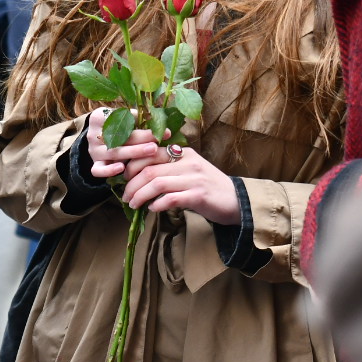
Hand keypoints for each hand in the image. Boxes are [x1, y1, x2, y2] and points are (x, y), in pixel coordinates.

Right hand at [86, 108, 170, 182]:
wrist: (97, 136)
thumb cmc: (115, 125)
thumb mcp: (122, 116)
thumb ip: (136, 117)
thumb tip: (158, 121)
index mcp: (99, 117)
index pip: (120, 119)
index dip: (141, 122)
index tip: (158, 127)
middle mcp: (94, 134)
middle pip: (119, 136)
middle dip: (142, 137)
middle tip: (157, 139)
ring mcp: (94, 150)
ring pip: (113, 152)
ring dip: (134, 152)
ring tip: (152, 151)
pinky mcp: (94, 164)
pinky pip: (97, 170)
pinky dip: (109, 170)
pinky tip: (122, 168)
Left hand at [121, 146, 238, 225]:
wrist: (237, 201)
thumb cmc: (209, 187)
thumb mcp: (189, 170)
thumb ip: (169, 169)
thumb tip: (140, 176)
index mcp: (184, 152)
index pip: (150, 152)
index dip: (132, 166)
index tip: (124, 178)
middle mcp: (188, 162)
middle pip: (150, 169)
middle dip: (132, 184)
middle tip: (125, 197)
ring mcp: (194, 178)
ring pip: (157, 184)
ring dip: (140, 196)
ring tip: (133, 204)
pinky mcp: (198, 195)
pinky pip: (171, 199)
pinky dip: (157, 205)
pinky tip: (152, 209)